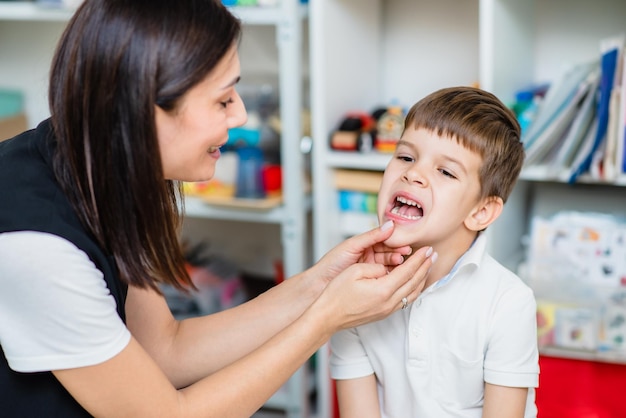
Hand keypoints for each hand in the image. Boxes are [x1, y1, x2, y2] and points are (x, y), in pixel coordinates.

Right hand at [312, 244, 434, 331]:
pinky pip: (405, 301)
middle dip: (425, 267)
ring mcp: (387, 310)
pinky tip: (414, 283)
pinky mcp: (383, 314)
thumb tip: (386, 268)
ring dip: (422, 279)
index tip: (427, 249)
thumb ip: (375, 267)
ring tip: (428, 267)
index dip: (419, 259)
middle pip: (414, 282)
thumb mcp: (354, 272)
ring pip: (412, 293)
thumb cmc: (336, 294)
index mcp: (383, 289)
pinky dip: (414, 289)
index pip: (407, 271)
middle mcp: (388, 302)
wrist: (327, 317)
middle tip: (433, 254)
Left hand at [313, 221, 412, 284]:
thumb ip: (372, 235)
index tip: (403, 244)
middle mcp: (369, 255)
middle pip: (390, 252)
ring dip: (396, 264)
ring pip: (389, 264)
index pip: (385, 240)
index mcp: (365, 244)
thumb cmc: (332, 263)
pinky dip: (391, 274)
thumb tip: (390, 225)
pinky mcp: (370, 280)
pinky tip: (396, 274)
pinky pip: (385, 275)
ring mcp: (370, 268)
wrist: (320, 284)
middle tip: (404, 254)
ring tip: (399, 264)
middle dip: (398, 253)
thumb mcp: (352, 245)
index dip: (395, 242)